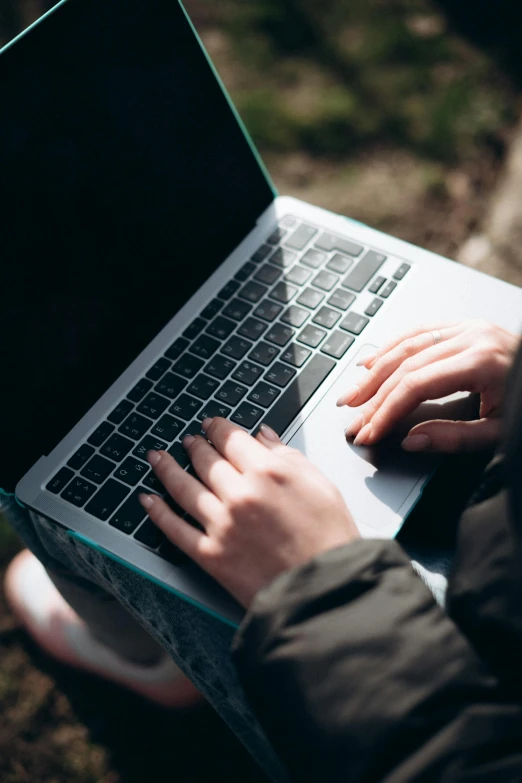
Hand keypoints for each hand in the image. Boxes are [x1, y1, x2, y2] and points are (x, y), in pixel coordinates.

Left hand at [139, 418, 359, 607]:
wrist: (326, 589)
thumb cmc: (330, 539)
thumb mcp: (320, 485)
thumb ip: (287, 456)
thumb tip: (264, 436)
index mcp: (268, 472)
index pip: (231, 438)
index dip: (217, 427)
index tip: (211, 424)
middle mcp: (239, 494)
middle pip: (204, 460)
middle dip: (194, 446)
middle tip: (188, 440)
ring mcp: (221, 524)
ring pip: (183, 487)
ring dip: (166, 468)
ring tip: (157, 458)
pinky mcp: (210, 555)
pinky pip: (174, 529)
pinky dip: (157, 512)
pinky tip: (147, 499)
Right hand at [338, 319, 519, 451]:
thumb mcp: (501, 431)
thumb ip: (455, 437)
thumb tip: (410, 441)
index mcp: (482, 361)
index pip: (416, 384)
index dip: (387, 411)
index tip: (369, 432)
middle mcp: (471, 336)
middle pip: (405, 364)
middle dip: (373, 396)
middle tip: (351, 419)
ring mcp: (467, 327)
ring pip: (406, 344)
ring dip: (374, 371)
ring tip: (352, 395)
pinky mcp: (465, 326)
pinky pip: (418, 331)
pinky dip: (391, 347)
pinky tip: (370, 363)